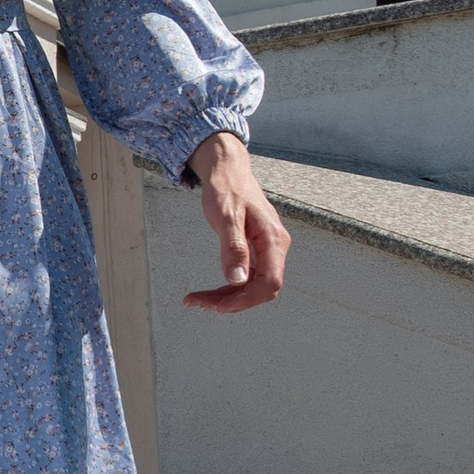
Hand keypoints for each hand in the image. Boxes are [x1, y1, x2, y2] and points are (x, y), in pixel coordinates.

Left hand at [182, 131, 287, 314]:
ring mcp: (266, 249)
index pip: (269, 283)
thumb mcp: (226, 216)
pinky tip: (210, 292)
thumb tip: (238, 280)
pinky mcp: (255, 249)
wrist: (227, 169)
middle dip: (232, 301)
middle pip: (260, 289)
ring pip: (252, 285)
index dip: (245, 299)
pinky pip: (246, 276)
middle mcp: (274, 247)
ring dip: (227, 297)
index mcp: (273, 239)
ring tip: (199, 299)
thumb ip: (233, 248)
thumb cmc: (227, 186)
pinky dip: (228, 286)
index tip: (217, 305)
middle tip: (200, 302)